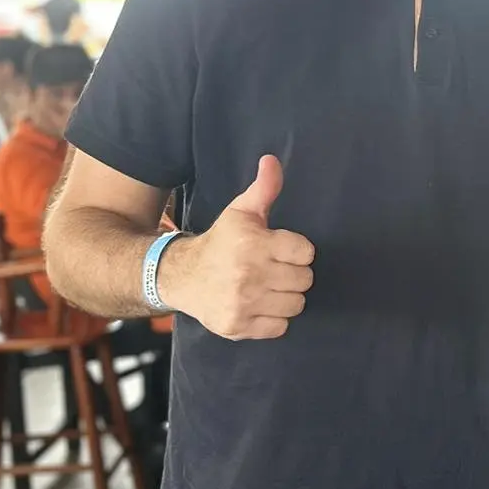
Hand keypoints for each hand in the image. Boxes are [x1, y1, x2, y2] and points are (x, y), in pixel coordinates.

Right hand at [162, 154, 314, 339]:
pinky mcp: (238, 326)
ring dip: (286, 297)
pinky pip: (280, 327)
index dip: (297, 251)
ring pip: (296, 304)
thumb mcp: (241, 211)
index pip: (306, 252)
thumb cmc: (220, 242)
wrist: (181, 276)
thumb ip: (264, 189)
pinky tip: (260, 305)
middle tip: (274, 269)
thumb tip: (272, 160)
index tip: (281, 250)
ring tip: (268, 287)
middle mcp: (248, 274)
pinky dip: (274, 319)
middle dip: (293, 274)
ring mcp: (243, 303)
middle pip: (305, 280)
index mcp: (253, 243)